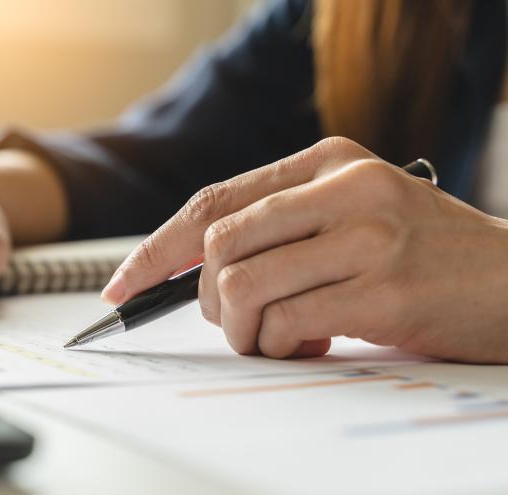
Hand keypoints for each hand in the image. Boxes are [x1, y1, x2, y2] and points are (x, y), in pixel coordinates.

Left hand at [102, 137, 507, 363]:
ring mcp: (367, 235)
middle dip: (208, 299)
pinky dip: (282, 345)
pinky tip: (311, 345)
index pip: (213, 202)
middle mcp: (343, 187)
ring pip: (245, 285)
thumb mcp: (355, 214)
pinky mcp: (385, 288)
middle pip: (218, 243)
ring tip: (278, 339)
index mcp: (326, 162)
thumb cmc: (426, 254)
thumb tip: (198, 273)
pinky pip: (289, 322)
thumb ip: (283, 227)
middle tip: (236, 322)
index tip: (122, 286)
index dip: (156, 249)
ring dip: (245, 329)